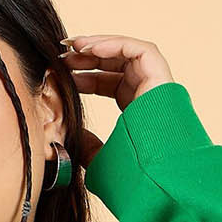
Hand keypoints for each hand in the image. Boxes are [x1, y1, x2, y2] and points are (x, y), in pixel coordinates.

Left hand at [58, 34, 175, 167]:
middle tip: (62, 56)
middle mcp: (144, 93)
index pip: (106, 83)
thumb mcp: (99, 159)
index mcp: (132, 110)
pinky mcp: (160, 76)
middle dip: (87, 57)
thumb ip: (86, 146)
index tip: (61, 73)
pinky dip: (112, 44)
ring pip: (124, 52)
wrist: (153, 177)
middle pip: (113, 64)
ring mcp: (154, 84)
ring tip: (72, 46)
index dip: (83, 76)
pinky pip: (136, 49)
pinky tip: (88, 48)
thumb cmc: (132, 174)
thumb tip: (69, 135)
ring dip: (97, 46)